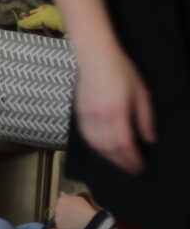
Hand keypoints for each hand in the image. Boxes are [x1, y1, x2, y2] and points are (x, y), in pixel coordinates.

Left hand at [52, 192, 99, 228]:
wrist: (87, 221)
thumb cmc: (85, 208)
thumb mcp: (79, 198)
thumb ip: (68, 196)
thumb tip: (62, 193)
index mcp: (61, 201)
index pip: (60, 201)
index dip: (66, 204)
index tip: (72, 207)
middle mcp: (56, 209)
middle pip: (58, 209)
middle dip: (63, 211)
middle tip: (73, 214)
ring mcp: (56, 218)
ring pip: (58, 218)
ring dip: (63, 219)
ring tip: (73, 221)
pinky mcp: (58, 227)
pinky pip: (60, 226)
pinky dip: (64, 226)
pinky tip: (72, 226)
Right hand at [75, 41, 156, 174]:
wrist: (95, 58)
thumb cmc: (122, 71)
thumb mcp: (141, 93)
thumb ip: (145, 119)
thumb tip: (149, 140)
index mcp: (117, 112)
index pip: (124, 144)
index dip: (132, 158)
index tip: (140, 166)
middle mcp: (99, 118)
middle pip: (109, 149)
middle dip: (121, 162)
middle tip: (132, 169)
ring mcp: (87, 118)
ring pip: (96, 146)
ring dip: (109, 158)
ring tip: (119, 163)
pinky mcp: (79, 116)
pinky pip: (87, 139)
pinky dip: (97, 149)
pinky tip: (104, 151)